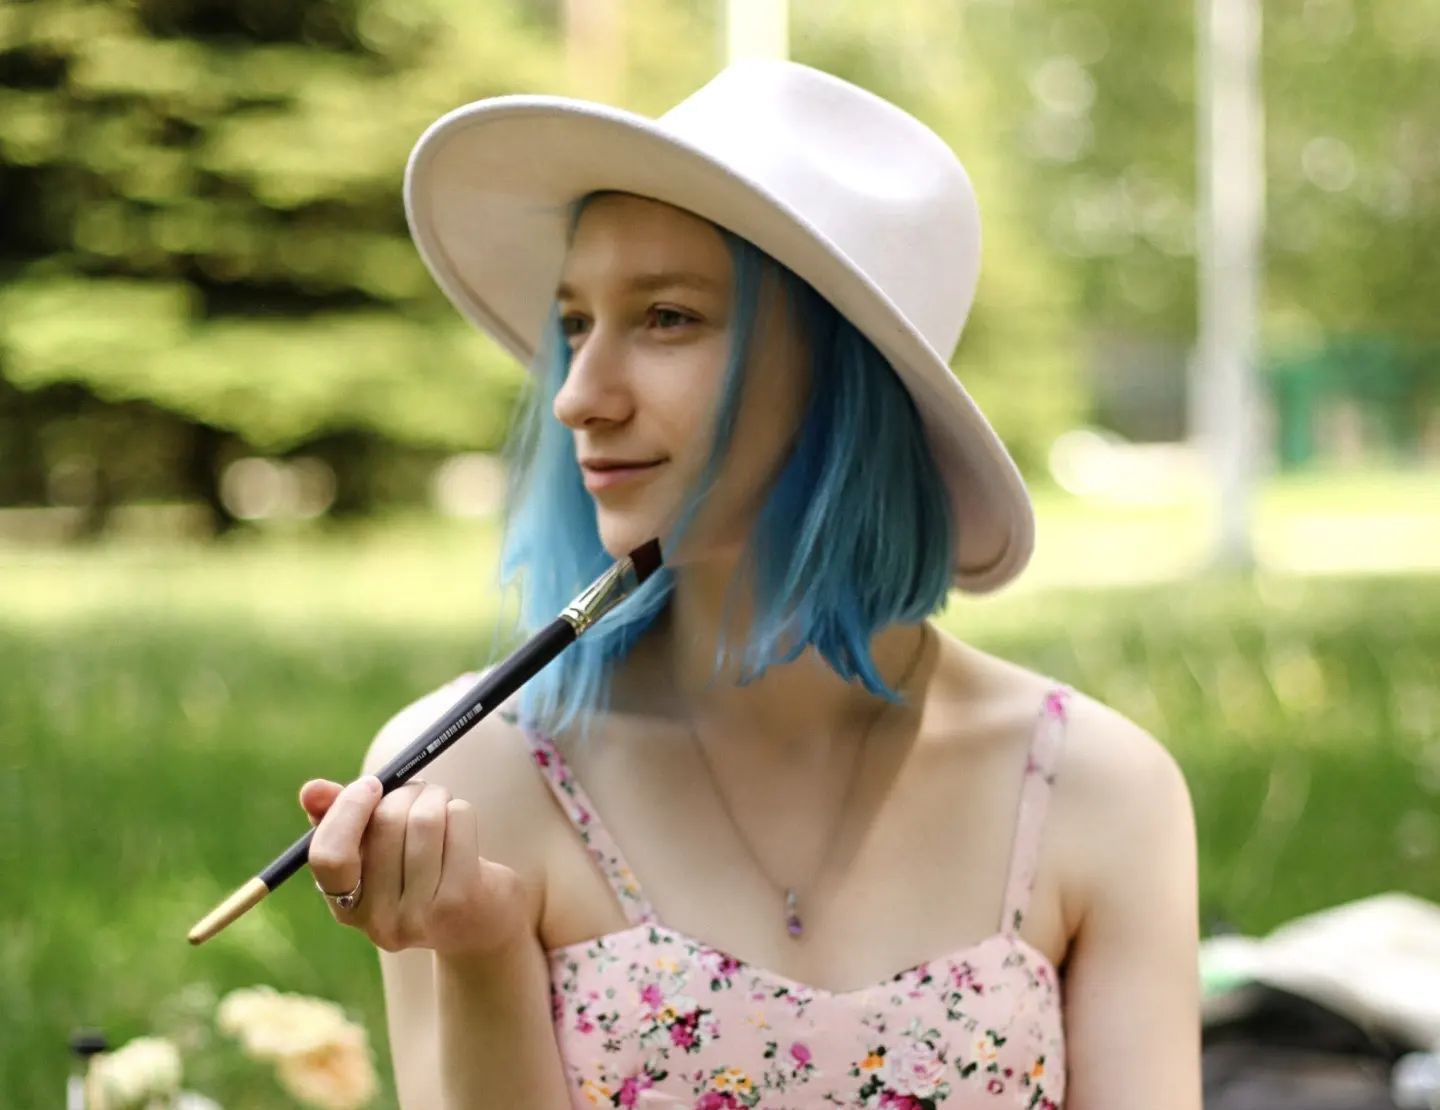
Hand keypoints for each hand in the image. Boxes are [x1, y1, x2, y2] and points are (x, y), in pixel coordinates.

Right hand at [300, 776, 531, 961]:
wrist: (480, 920)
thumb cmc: (420, 873)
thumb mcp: (377, 851)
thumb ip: (340, 819)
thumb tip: (312, 790)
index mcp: (347, 907)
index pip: (328, 856)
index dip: (349, 810)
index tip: (371, 784)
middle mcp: (379, 921)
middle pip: (384, 823)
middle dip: (404, 792)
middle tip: (418, 791)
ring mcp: (420, 916)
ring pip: (424, 819)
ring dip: (435, 797)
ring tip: (441, 805)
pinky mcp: (461, 900)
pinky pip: (456, 821)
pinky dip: (459, 809)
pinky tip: (461, 827)